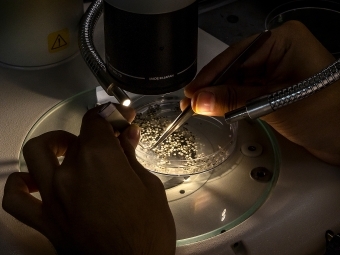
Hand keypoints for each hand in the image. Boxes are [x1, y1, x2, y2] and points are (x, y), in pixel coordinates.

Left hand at [2, 105, 175, 254]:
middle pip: (76, 138)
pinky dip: (18, 184)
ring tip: (70, 149)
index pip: (96, 121)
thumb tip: (126, 135)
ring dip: (54, 144)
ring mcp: (53, 198)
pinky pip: (15, 199)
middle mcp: (70, 174)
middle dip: (97, 135)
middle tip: (113, 142)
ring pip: (37, 154)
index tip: (122, 119)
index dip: (111, 115)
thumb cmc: (149, 231)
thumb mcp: (149, 186)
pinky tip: (31, 180)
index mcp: (99, 160)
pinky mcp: (45, 222)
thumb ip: (131, 157)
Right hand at [181, 21, 339, 165]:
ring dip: (221, 96)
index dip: (211, 76)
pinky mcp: (274, 86)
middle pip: (234, 68)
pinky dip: (232, 102)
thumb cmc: (327, 114)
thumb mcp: (274, 103)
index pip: (236, 55)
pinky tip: (218, 109)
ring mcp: (276, 69)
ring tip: (200, 109)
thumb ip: (234, 100)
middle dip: (213, 88)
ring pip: (238, 81)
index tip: (192, 92)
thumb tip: (201, 100)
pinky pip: (246, 91)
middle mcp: (279, 51)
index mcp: (284, 41)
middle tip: (192, 104)